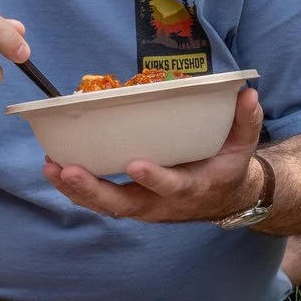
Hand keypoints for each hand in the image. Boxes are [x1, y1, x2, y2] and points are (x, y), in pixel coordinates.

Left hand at [45, 88, 267, 222]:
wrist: (225, 198)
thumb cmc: (229, 165)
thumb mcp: (244, 145)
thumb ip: (246, 121)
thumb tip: (248, 94)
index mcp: (193, 187)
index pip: (173, 187)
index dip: (155, 179)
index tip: (136, 165)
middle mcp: (164, 204)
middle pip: (125, 204)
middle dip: (95, 190)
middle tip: (69, 171)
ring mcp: (144, 206)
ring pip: (106, 205)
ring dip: (77, 190)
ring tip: (51, 168)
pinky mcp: (130, 203)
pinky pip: (100, 200)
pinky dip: (76, 189)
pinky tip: (54, 169)